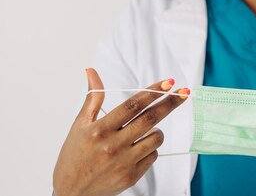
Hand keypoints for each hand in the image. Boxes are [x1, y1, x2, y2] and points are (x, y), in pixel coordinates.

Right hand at [53, 68, 188, 195]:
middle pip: (149, 119)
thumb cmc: (74, 156)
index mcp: (100, 130)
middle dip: (169, 103)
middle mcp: (113, 145)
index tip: (169, 82)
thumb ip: (92, 98)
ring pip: (155, 138)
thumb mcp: (79, 125)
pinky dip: (151, 148)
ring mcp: (124, 162)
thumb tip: (91, 72)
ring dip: (158, 130)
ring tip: (148, 129)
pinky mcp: (131, 176)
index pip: (132, 105)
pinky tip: (139, 148)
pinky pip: (152, 156)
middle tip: (184, 92)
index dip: (152, 92)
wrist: (71, 192)